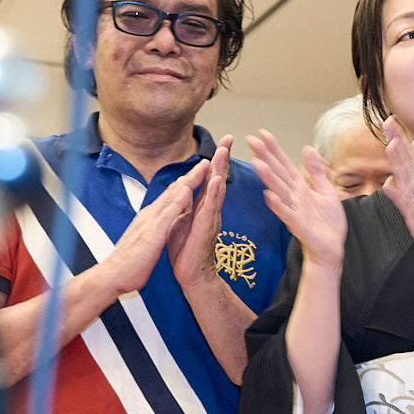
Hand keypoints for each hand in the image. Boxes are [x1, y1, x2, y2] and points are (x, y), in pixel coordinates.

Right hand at [101, 157, 209, 295]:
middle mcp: (151, 215)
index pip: (170, 197)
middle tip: (206, 161)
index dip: (185, 184)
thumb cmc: (129, 262)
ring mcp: (151, 221)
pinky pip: (168, 213)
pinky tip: (188, 189)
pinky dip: (179, 199)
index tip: (198, 173)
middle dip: (190, 175)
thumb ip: (153, 229)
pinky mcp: (153, 232)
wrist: (112, 276)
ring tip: (203, 167)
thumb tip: (159, 222)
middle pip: (173, 191)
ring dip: (188, 180)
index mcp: (151, 219)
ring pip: (172, 196)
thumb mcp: (146, 240)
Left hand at [168, 136, 231, 290]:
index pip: (210, 178)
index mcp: (203, 207)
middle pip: (218, 178)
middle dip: (223, 157)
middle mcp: (210, 210)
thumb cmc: (187, 250)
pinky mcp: (206, 229)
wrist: (192, 275)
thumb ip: (186, 204)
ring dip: (220, 169)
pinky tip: (216, 180)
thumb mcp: (183, 220)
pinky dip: (214, 193)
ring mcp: (210, 219)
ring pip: (217, 189)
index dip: (216, 160)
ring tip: (224, 152)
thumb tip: (185, 188)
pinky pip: (211, 208)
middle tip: (230, 137)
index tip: (223, 142)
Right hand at [247, 129, 344, 266]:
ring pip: (279, 191)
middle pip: (277, 173)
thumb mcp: (327, 192)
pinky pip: (287, 214)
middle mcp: (294, 198)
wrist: (331, 250)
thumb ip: (317, 172)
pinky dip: (278, 205)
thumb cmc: (327, 223)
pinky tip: (268, 195)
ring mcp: (294, 211)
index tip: (262, 133)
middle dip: (265, 157)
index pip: (285, 165)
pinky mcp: (299, 226)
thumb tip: (307, 148)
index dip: (275, 149)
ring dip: (268, 178)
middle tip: (250, 140)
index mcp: (300, 188)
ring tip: (257, 163)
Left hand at [380, 118, 413, 267]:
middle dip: (399, 140)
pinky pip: (406, 204)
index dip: (404, 136)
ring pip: (409, 177)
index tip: (393, 119)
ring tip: (391, 143)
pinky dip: (397, 194)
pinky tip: (388, 184)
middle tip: (388, 122)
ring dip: (399, 160)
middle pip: (411, 159)